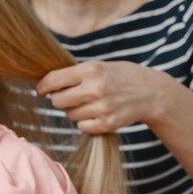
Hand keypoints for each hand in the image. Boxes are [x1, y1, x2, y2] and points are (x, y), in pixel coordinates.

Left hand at [35, 61, 170, 133]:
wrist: (152, 93)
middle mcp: (95, 89)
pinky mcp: (107, 124)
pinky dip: (85, 122)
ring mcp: (102, 108)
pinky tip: (97, 113)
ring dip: (75, 110)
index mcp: (91, 70)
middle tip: (70, 96)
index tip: (40, 90)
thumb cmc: (122, 77)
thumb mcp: (100, 66)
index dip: (42, 86)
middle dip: (59, 99)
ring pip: (70, 115)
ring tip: (90, 103)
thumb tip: (46, 84)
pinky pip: (82, 126)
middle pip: (58, 101)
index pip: (54, 80)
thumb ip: (76, 74)